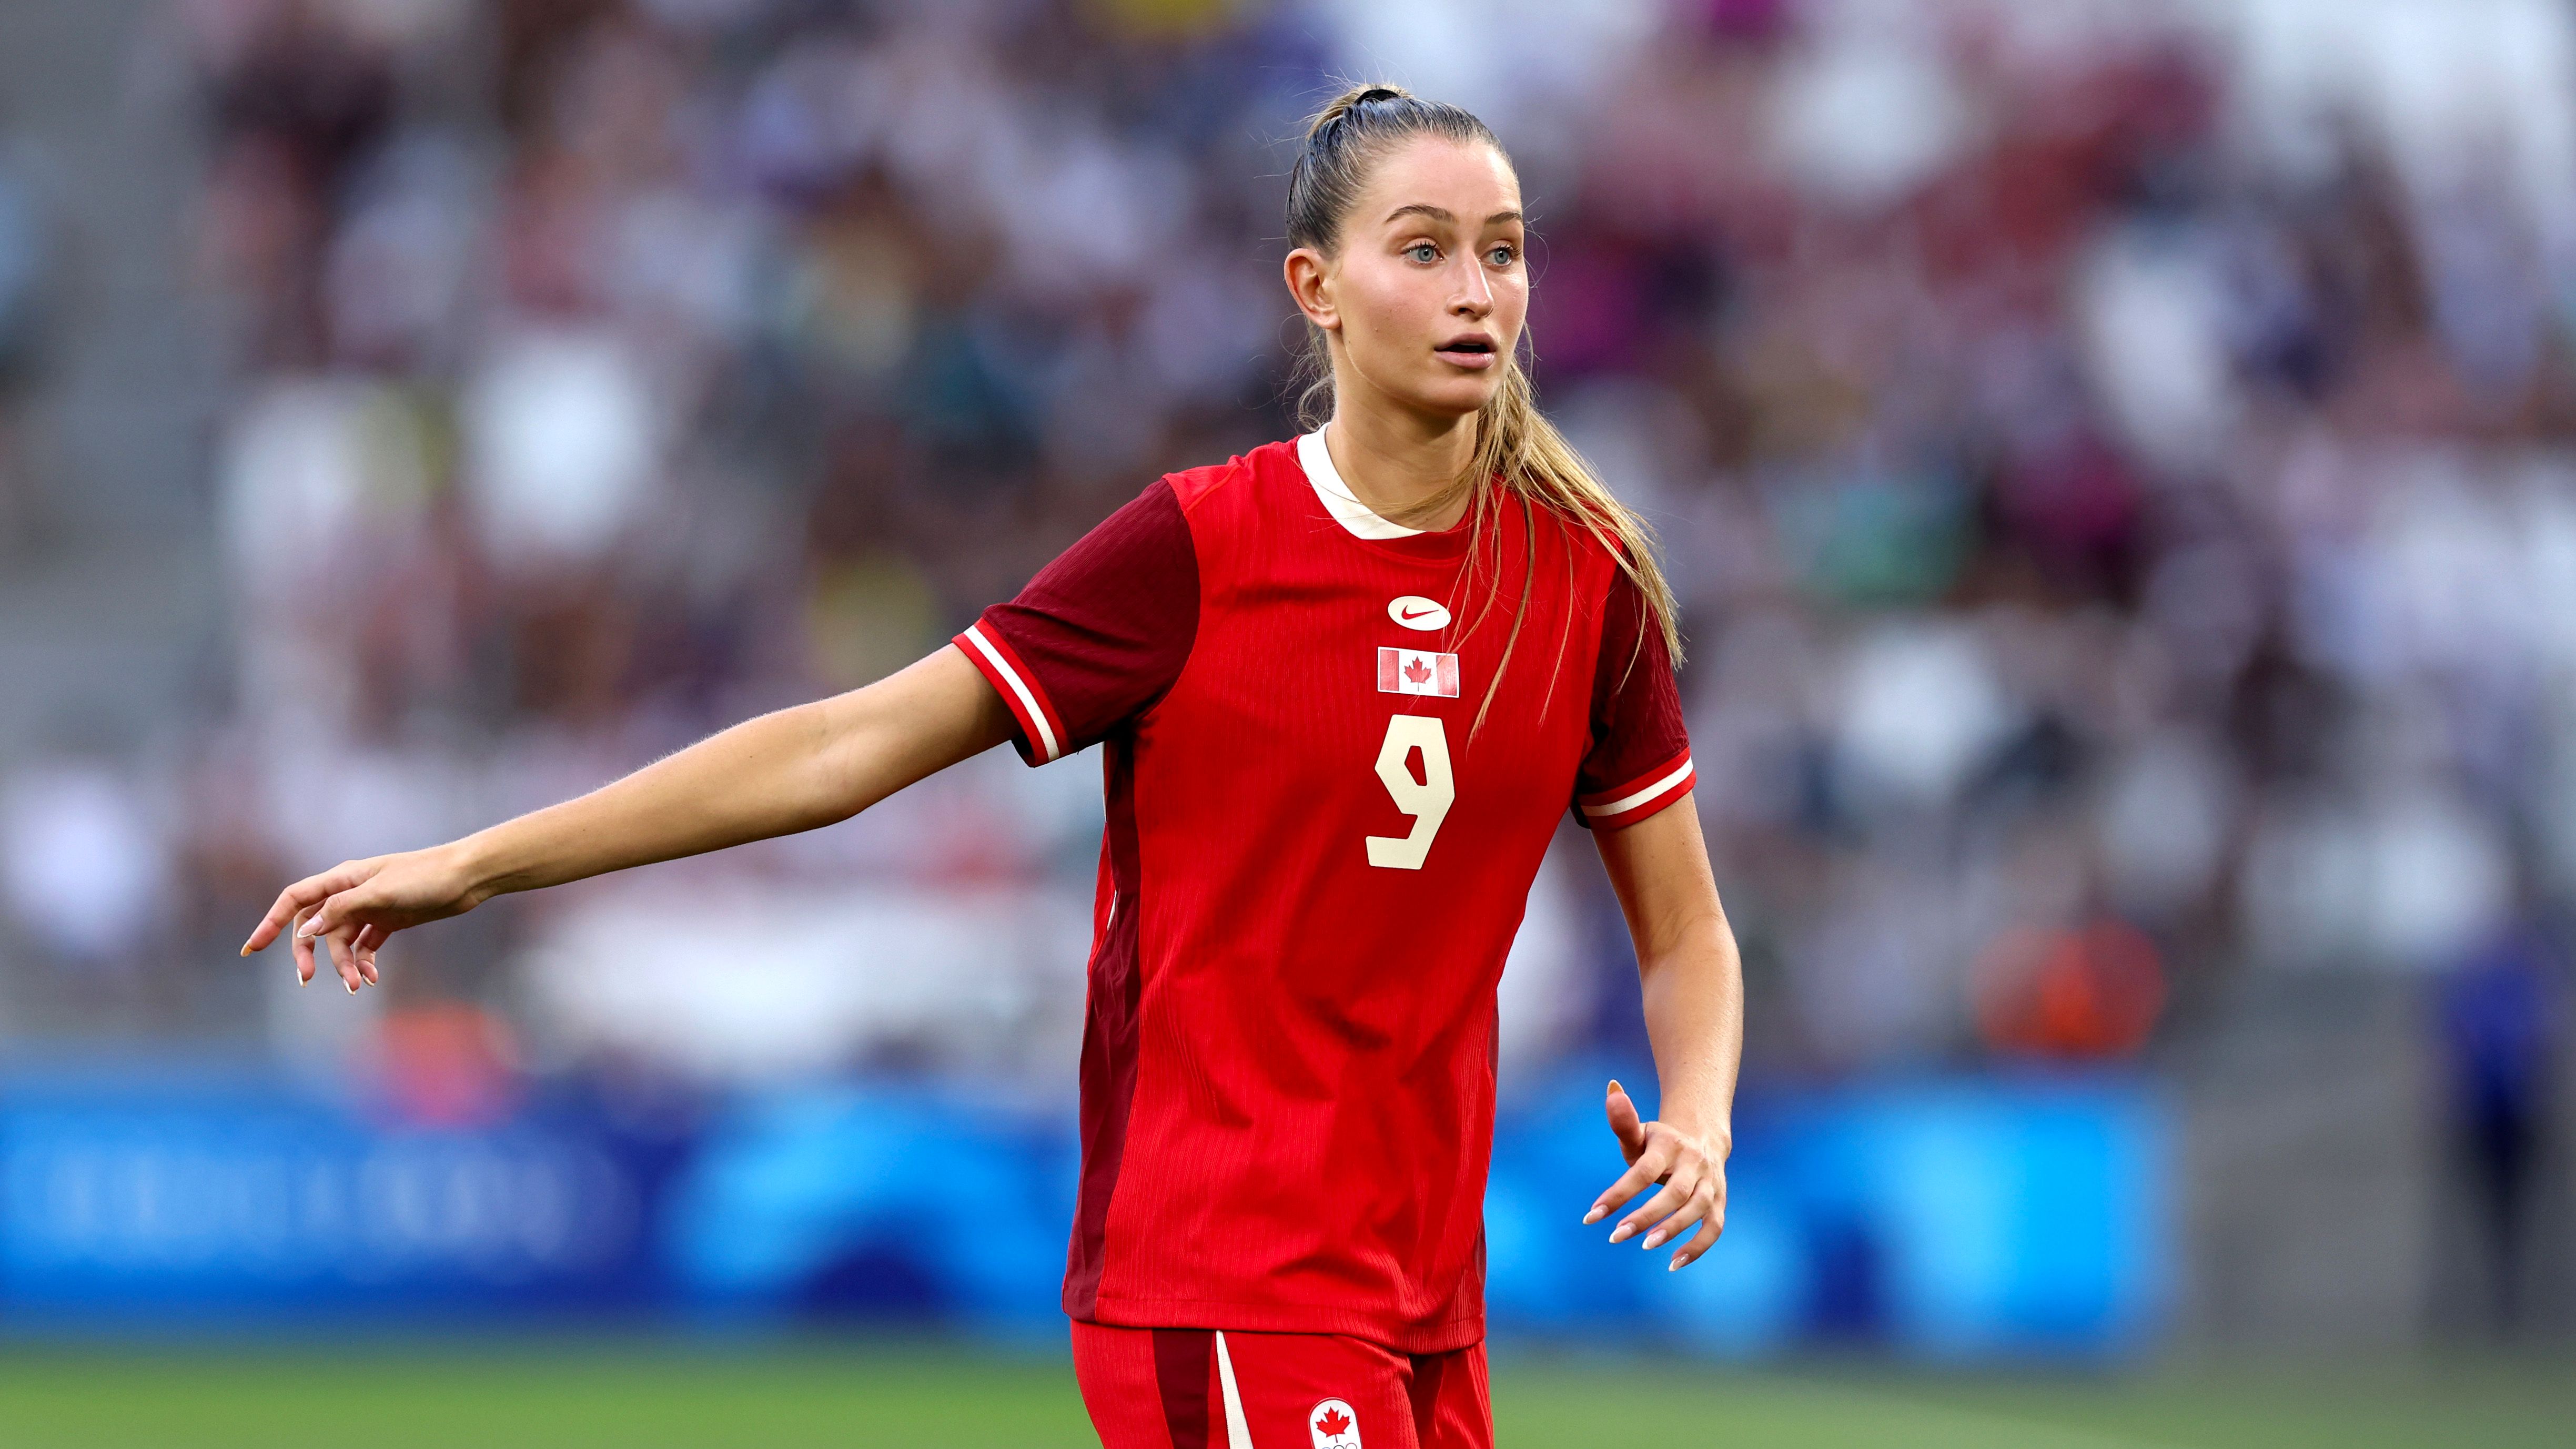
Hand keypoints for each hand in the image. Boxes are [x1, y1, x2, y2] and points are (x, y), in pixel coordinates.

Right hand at [239, 845, 480, 992]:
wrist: (467, 878)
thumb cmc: (425, 877)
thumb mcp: (381, 892)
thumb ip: (343, 909)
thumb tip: (307, 929)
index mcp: (343, 879)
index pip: (295, 900)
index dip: (270, 922)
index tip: (252, 949)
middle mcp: (351, 893)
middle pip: (314, 926)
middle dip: (308, 953)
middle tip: (307, 979)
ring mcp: (369, 908)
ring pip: (341, 942)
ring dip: (344, 964)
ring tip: (357, 985)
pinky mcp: (388, 921)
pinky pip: (365, 946)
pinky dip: (364, 962)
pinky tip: (372, 978)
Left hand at [1581, 1077, 1727, 1271]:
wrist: (1701, 1140)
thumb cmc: (1658, 1143)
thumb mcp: (1640, 1132)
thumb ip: (1623, 1120)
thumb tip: (1612, 1087)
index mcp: (1669, 1145)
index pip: (1642, 1171)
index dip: (1618, 1194)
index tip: (1592, 1216)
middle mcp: (1693, 1164)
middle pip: (1672, 1193)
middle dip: (1644, 1216)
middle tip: (1615, 1237)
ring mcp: (1710, 1185)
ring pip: (1696, 1210)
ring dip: (1672, 1230)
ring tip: (1644, 1246)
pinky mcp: (1719, 1203)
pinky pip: (1714, 1228)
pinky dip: (1698, 1247)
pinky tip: (1673, 1264)